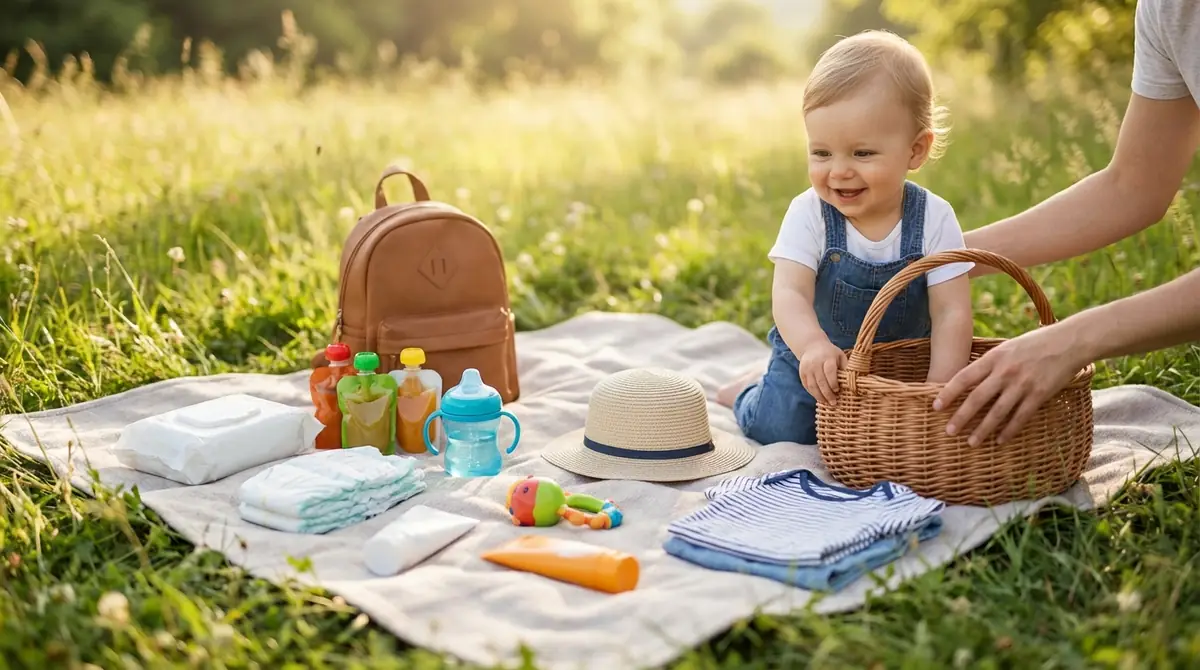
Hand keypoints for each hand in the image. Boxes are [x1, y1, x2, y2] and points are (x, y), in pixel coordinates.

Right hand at [799, 338, 847, 404]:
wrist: (812, 346)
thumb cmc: (830, 353)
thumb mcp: (840, 356)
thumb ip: (845, 367)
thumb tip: (851, 381)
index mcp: (827, 358)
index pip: (830, 372)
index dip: (833, 383)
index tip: (838, 391)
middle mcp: (815, 363)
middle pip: (821, 381)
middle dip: (827, 394)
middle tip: (833, 402)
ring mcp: (807, 369)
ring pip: (812, 385)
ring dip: (820, 396)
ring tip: (827, 403)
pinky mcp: (802, 373)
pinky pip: (807, 386)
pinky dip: (813, 394)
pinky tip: (820, 398)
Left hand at [931, 321, 1088, 445]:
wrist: (1069, 342)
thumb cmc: (1035, 343)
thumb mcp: (1007, 347)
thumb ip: (990, 363)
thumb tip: (970, 380)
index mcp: (994, 357)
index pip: (964, 377)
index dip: (948, 393)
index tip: (935, 407)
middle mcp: (1005, 371)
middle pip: (977, 398)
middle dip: (961, 417)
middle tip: (949, 432)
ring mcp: (1022, 384)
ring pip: (997, 412)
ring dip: (983, 430)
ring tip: (972, 442)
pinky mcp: (1039, 395)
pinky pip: (1020, 417)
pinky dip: (1009, 431)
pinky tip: (1000, 441)